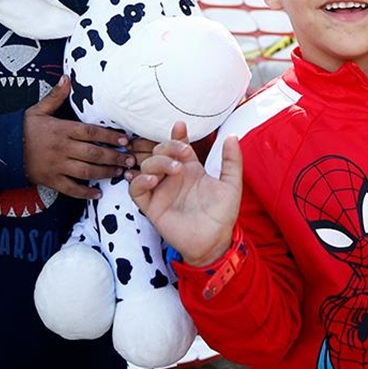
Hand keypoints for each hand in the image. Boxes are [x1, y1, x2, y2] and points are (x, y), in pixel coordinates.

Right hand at [23, 76, 134, 199]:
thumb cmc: (23, 129)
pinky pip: (71, 188)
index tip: (125, 140)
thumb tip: (67, 77)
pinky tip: (97, 194)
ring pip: (86, 171)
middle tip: (131, 160)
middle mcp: (61, 148)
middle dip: (114, 157)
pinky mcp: (51, 180)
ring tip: (121, 173)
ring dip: (106, 173)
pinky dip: (84, 193)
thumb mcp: (38, 110)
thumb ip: (55, 96)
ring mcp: (56, 166)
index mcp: (61, 130)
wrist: (1, 150)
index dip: (109, 136)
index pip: (90, 132)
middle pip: (93, 153)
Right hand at [128, 121, 242, 266]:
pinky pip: (135, 189)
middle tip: (183, 153)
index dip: (177, 135)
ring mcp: (161, 191)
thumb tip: (232, 136)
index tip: (180, 126)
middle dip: (168, 147)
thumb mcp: (231, 185)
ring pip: (146, 166)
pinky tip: (153, 180)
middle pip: (160, 152)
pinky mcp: (151, 206)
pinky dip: (139, 181)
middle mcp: (173, 177)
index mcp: (190, 169)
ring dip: (157, 162)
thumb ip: (232, 161)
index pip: (179, 146)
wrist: (214, 242)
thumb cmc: (222, 215)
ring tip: (174, 168)